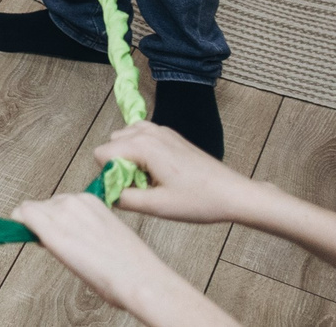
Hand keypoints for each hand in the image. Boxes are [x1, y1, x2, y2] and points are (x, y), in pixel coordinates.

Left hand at [12, 194, 232, 325]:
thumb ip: (83, 228)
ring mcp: (61, 213)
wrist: (140, 279)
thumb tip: (65, 232)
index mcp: (90, 200)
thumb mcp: (106, 235)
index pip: (56, 204)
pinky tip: (27, 238)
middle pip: (41, 207)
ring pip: (29, 211)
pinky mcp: (51, 230)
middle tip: (58, 247)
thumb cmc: (129, 266)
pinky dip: (19, 226)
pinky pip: (22, 216)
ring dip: (33, 227)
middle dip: (42, 223)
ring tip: (55, 250)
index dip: (53, 221)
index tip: (61, 236)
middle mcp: (73, 200)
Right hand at [96, 122, 259, 225]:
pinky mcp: (170, 135)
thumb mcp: (157, 207)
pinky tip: (159, 171)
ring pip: (124, 138)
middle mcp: (148, 131)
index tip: (131, 191)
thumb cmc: (200, 200)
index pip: (101, 154)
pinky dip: (141, 151)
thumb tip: (105, 193)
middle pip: (111, 144)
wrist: (234, 194)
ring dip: (129, 158)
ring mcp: (161, 130)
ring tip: (151, 179)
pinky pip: (140, 137)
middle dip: (120, 165)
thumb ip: (122, 199)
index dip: (110, 175)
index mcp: (143, 146)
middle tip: (144, 187)